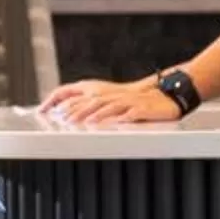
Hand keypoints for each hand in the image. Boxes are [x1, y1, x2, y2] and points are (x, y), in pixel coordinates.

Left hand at [40, 78, 181, 130]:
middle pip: (93, 102)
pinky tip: (115, 123)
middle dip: (78, 111)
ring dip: (97, 114)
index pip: (84, 99)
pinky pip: (130, 113)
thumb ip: (100, 110)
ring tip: (86, 122)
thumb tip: (80, 118)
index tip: (55, 113)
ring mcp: (128, 102)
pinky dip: (122, 117)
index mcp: (107, 95)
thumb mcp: (117, 104)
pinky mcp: (141, 109)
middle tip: (65, 119)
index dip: (69, 105)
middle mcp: (115, 97)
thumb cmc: (139, 104)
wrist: (164, 98)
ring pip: (110, 106)